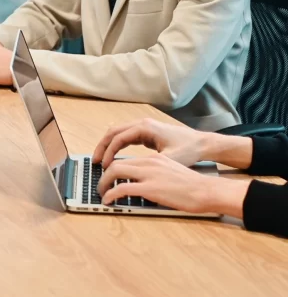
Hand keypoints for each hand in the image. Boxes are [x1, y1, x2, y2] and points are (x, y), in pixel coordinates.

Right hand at [92, 118, 212, 167]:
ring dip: (108, 145)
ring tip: (101, 160)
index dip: (108, 152)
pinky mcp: (146, 132)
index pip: (118, 138)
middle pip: (113, 132)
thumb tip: (131, 172)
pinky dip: (116, 145)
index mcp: (145, 127)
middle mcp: (141, 124)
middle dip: (102, 147)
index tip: (104, 166)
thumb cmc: (188, 150)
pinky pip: (125, 136)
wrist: (202, 143)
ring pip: (117, 133)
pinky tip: (114, 157)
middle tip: (95, 161)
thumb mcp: (169, 159)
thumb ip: (148, 163)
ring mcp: (143, 126)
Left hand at [97, 154, 246, 216]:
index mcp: (154, 159)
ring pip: (115, 172)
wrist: (207, 191)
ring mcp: (148, 174)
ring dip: (104, 184)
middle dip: (104, 175)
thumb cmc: (194, 186)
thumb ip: (155, 174)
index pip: (127, 161)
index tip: (108, 176)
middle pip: (116, 164)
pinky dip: (111, 194)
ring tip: (101, 193)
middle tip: (100, 185)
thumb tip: (141, 185)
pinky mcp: (150, 187)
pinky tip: (108, 201)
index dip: (114, 169)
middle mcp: (149, 163)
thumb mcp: (171, 173)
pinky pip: (122, 188)